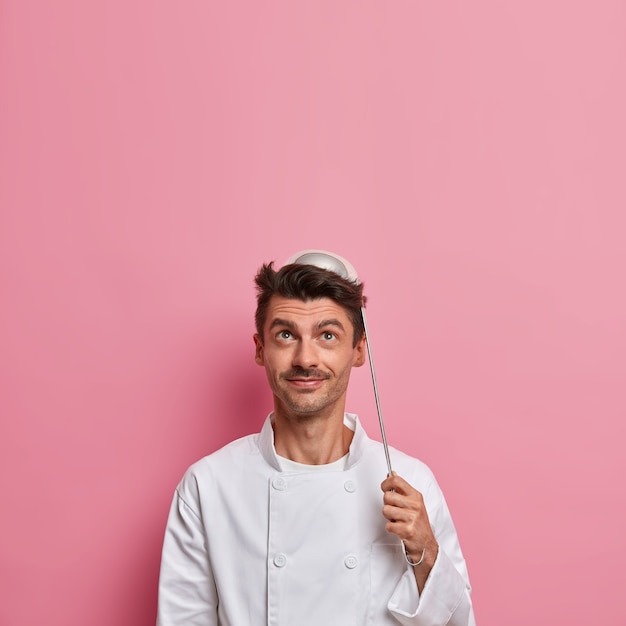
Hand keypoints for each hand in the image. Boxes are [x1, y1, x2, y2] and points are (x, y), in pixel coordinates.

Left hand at [381, 472, 438, 589]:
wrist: (426, 545)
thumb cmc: (418, 522)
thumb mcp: (413, 502)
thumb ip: (402, 489)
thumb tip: (392, 473)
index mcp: (415, 495)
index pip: (396, 480)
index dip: (385, 483)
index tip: (384, 488)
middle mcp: (415, 505)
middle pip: (387, 496)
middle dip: (387, 505)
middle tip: (395, 511)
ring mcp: (412, 518)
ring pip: (385, 510)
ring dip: (389, 518)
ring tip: (398, 520)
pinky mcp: (407, 530)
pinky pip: (388, 525)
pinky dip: (391, 529)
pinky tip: (399, 529)